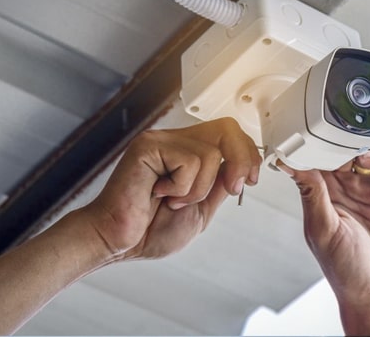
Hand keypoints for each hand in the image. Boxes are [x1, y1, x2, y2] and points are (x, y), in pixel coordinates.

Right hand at [81, 117, 261, 261]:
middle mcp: (175, 141)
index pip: (229, 134)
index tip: (250, 180)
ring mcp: (161, 141)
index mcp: (188, 153)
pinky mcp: (148, 146)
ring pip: (210, 153)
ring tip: (173, 200)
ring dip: (198, 190)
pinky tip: (159, 193)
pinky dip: (181, 188)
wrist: (119, 241)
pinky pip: (189, 162)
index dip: (248, 154)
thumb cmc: (150, 229)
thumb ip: (219, 185)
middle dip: (241, 159)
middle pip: (226, 128)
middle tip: (232, 188)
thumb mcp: (201, 209)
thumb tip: (241, 168)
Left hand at [278, 142, 369, 335]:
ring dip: (363, 148)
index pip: (311, 164)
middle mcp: (342, 192)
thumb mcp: (323, 230)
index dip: (309, 147)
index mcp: (320, 198)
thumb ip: (313, 196)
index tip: (306, 131)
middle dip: (339, 142)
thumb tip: (293, 166)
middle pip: (338, 154)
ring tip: (365, 155)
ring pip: (363, 156)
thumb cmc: (344, 269)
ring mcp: (367, 192)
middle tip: (341, 137)